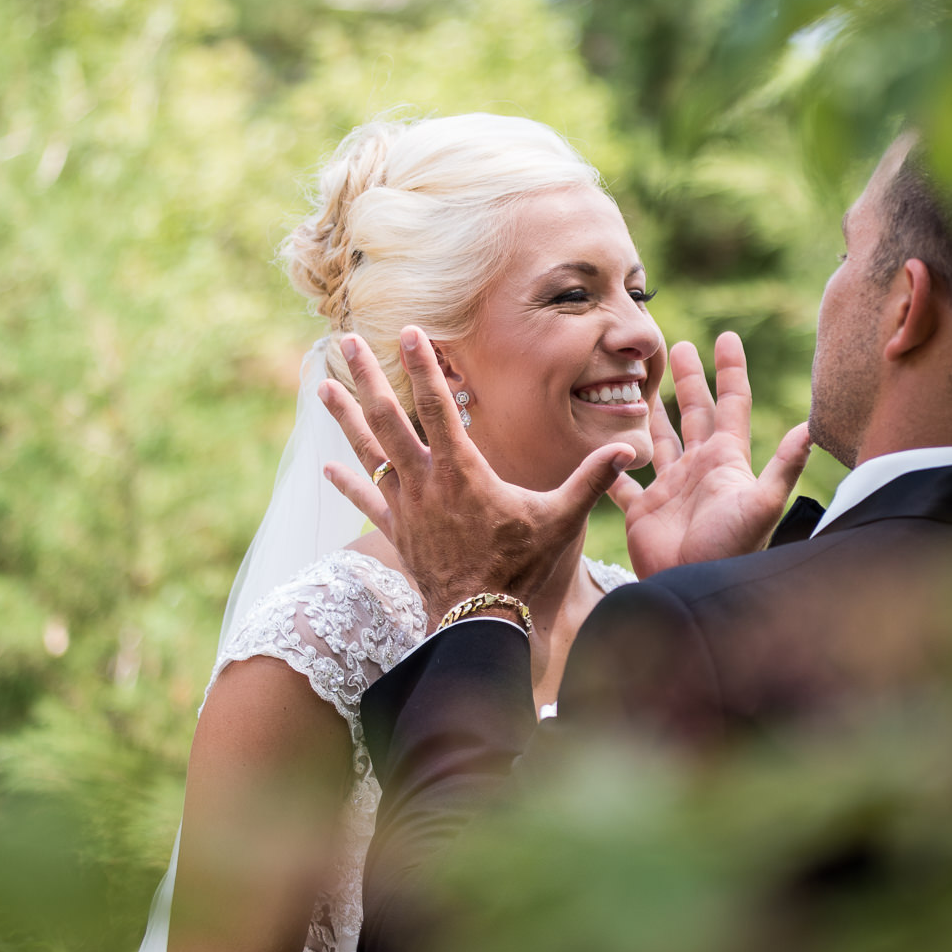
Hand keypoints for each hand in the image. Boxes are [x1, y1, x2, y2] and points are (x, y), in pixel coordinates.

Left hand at [317, 327, 634, 627]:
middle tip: (346, 341)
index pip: (438, 405)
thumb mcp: (560, 519)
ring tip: (323, 386)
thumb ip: (590, 480)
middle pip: (388, 418)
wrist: (477, 620)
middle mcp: (425, 482)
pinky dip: (348, 482)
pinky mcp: (396, 532)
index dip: (423, 366)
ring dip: (346, 418)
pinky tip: (327, 468)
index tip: (409, 331)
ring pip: (368, 452)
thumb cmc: (521, 568)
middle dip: (367, 376)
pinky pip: (367, 500)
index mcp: (462, 470)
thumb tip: (628, 450)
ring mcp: (405, 506)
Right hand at [607, 332, 810, 578]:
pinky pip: (622, 481)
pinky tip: (604, 448)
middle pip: (694, 412)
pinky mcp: (643, 510)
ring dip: (653, 414)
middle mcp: (699, 468)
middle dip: (690, 379)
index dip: (731, 370)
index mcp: (727, 460)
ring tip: (642, 388)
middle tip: (677, 346)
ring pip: (660, 439)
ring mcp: (671, 488)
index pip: (732, 404)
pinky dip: (612, 465)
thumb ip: (784, 466)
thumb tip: (813, 427)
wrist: (695, 588)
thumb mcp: (763, 504)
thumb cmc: (732, 548)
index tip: (727, 337)